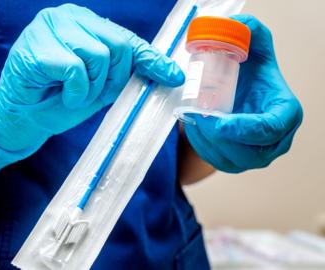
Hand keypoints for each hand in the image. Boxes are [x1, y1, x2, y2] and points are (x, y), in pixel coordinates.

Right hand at [0, 4, 184, 175]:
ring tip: (72, 94)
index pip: (126, 38)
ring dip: (91, 88)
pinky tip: (60, 94)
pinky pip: (76, 70)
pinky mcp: (36, 47)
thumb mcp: (100, 86)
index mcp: (84, 22)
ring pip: (99, 56)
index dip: (150, 59)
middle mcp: (67, 17)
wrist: (22, 118)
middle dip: (112, 79)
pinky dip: (74, 91)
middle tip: (91, 94)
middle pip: (118, 46)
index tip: (172, 76)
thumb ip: (125, 74)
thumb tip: (166, 72)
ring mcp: (49, 27)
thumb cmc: (58, 100)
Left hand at [183, 15, 302, 172]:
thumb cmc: (249, 73)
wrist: (237, 91)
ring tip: (192, 119)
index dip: (244, 129)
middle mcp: (276, 140)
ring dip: (207, 142)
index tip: (218, 122)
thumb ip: (251, 32)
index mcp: (285, 113)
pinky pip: (218, 161)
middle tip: (198, 117)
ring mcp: (257, 155)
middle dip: (220, 138)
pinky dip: (202, 146)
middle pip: (251, 153)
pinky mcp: (237, 162)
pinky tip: (193, 127)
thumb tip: (238, 25)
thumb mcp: (253, 47)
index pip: (271, 129)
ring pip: (232, 161)